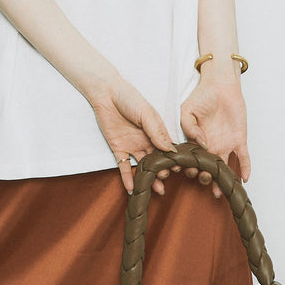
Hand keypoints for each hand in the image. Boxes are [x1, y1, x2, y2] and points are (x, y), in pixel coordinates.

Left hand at [90, 78, 178, 195]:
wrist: (106, 94)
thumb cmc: (129, 98)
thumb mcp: (146, 113)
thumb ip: (157, 131)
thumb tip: (170, 149)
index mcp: (156, 132)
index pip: (168, 149)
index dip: (173, 160)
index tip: (179, 169)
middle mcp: (146, 141)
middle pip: (157, 161)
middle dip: (163, 172)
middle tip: (165, 179)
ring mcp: (132, 146)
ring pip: (144, 167)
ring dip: (149, 179)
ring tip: (156, 190)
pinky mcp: (118, 149)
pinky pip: (124, 167)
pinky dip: (128, 178)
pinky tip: (132, 189)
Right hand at [179, 76, 249, 199]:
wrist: (219, 86)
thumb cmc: (201, 97)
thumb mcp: (187, 111)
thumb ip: (189, 128)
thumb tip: (200, 144)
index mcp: (196, 142)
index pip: (192, 160)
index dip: (189, 167)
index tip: (187, 172)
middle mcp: (210, 147)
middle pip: (208, 169)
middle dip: (205, 178)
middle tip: (203, 180)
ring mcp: (225, 145)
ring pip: (224, 168)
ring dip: (222, 181)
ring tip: (220, 192)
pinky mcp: (239, 140)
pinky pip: (243, 157)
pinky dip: (245, 168)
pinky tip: (244, 179)